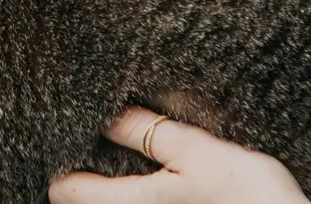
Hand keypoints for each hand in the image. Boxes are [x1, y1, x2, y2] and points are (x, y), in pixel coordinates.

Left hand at [50, 108, 309, 203]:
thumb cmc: (248, 196)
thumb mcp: (195, 150)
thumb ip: (146, 132)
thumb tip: (105, 115)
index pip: (63, 190)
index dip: (62, 158)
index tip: (70, 131)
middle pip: (83, 200)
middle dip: (87, 166)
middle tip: (103, 131)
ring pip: (112, 202)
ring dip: (113, 178)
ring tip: (128, 145)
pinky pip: (138, 203)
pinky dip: (136, 188)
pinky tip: (155, 171)